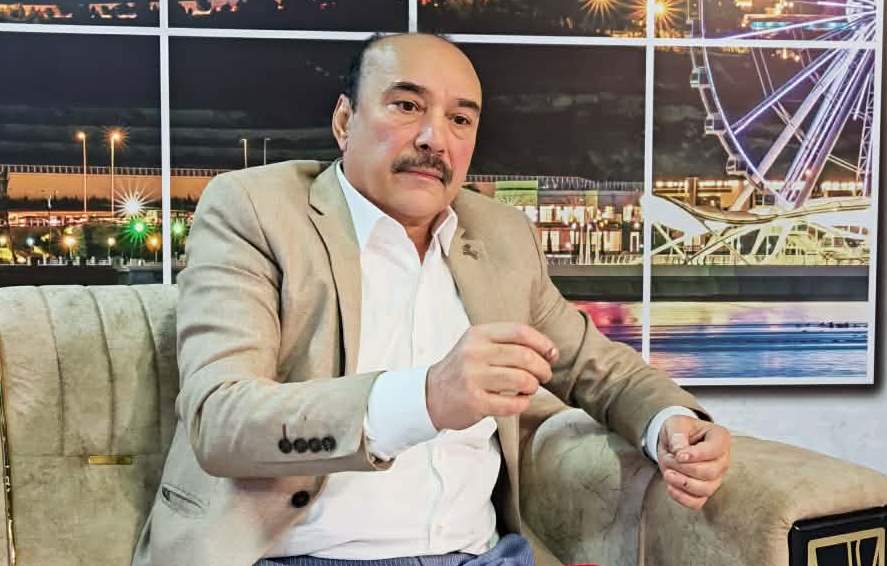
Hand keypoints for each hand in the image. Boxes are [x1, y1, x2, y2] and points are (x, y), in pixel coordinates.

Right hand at [426, 323, 558, 430]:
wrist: (430, 395)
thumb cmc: (461, 370)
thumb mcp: (477, 345)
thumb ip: (507, 344)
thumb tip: (549, 351)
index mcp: (478, 335)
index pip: (519, 331)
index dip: (542, 343)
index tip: (551, 354)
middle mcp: (474, 353)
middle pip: (524, 356)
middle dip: (542, 368)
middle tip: (544, 375)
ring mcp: (473, 378)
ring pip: (521, 379)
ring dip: (533, 386)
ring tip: (530, 389)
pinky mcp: (474, 402)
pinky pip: (511, 404)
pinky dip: (523, 403)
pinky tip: (520, 402)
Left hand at [657, 415, 730, 509]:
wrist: (673, 442)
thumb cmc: (679, 430)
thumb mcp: (675, 423)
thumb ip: (677, 434)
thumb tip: (679, 451)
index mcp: (720, 438)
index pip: (714, 450)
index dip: (696, 455)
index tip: (678, 455)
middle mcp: (722, 459)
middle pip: (710, 472)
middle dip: (685, 468)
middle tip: (669, 459)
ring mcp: (716, 477)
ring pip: (706, 489)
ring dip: (682, 483)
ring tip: (668, 472)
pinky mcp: (704, 490)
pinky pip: (697, 502)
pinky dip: (682, 498)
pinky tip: (670, 486)